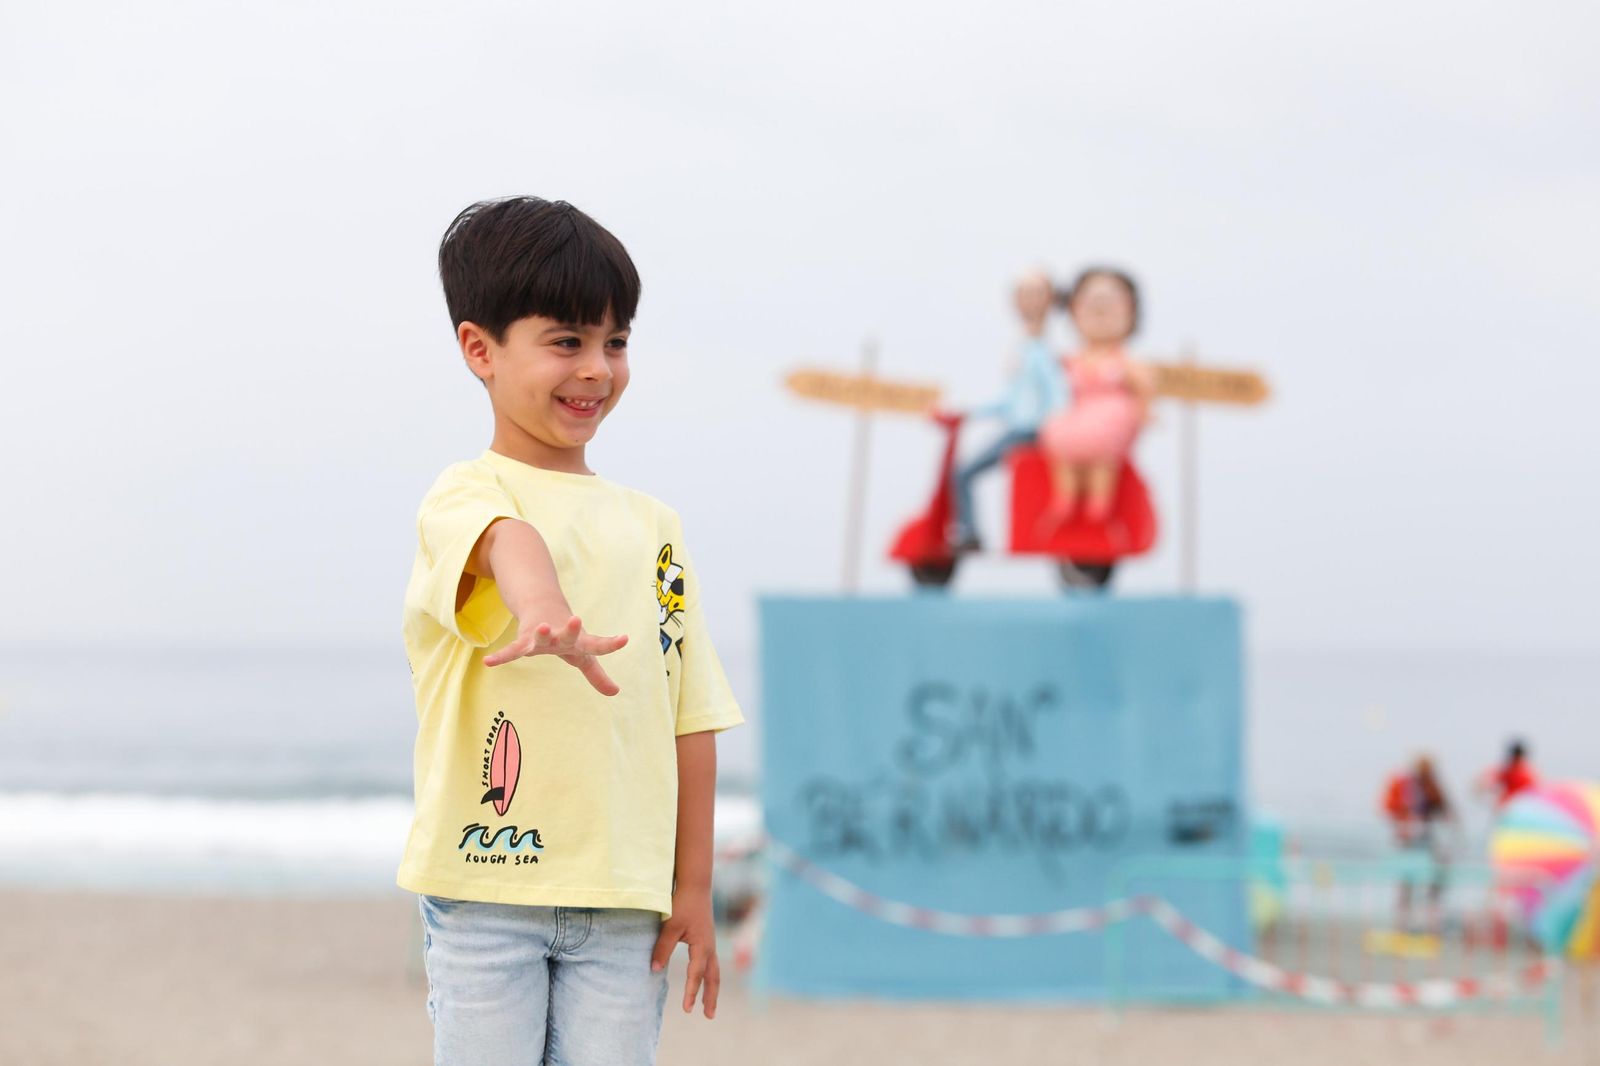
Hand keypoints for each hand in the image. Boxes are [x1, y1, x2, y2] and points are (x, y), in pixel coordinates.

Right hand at [482, 615, 627, 694]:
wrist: (542, 607)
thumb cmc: (567, 635)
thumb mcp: (583, 655)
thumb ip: (597, 675)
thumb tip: (616, 692)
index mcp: (580, 641)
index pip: (598, 644)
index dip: (611, 643)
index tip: (625, 638)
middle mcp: (562, 635)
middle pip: (568, 633)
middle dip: (572, 628)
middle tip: (577, 619)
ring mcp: (542, 636)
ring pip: (541, 635)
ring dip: (541, 633)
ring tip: (541, 629)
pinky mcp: (524, 640)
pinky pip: (512, 650)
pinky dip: (501, 656)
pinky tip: (488, 662)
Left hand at [650, 887, 719, 1018]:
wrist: (696, 885)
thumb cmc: (682, 904)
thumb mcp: (670, 926)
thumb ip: (662, 948)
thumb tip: (654, 969)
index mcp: (702, 946)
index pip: (696, 974)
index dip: (692, 992)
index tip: (687, 1009)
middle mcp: (710, 947)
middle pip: (713, 978)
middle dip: (711, 997)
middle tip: (709, 1016)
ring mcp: (710, 943)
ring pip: (714, 971)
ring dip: (712, 989)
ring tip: (709, 1005)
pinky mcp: (707, 938)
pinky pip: (711, 963)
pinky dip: (710, 976)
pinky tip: (703, 979)